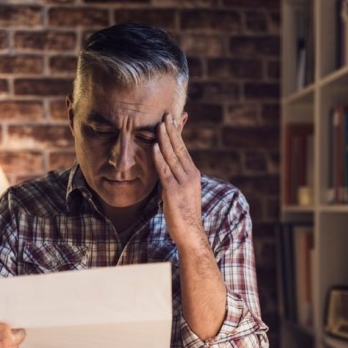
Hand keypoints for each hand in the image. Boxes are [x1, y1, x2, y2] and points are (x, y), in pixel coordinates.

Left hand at [153, 113, 203, 246]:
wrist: (190, 232)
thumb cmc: (183, 214)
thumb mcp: (182, 191)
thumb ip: (176, 177)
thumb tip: (167, 167)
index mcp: (193, 174)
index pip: (183, 149)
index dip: (177, 134)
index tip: (171, 120)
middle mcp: (190, 175)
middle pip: (179, 148)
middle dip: (172, 130)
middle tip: (166, 114)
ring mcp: (183, 183)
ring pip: (172, 156)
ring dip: (165, 139)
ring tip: (159, 124)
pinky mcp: (174, 191)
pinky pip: (165, 171)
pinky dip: (159, 157)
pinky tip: (155, 146)